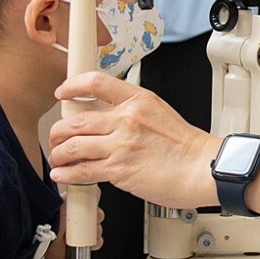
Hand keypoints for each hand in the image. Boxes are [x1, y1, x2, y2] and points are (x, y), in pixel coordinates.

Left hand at [49, 70, 217, 207]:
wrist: (203, 168)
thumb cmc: (187, 147)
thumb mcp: (159, 113)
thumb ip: (133, 112)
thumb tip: (108, 119)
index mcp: (138, 100)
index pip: (96, 82)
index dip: (72, 86)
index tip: (62, 92)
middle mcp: (126, 119)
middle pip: (76, 119)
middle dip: (58, 131)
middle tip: (56, 137)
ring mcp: (121, 144)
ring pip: (73, 146)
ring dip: (59, 154)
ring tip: (57, 159)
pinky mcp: (119, 169)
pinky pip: (83, 170)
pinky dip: (67, 174)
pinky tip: (63, 176)